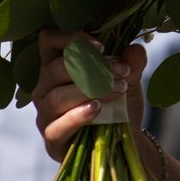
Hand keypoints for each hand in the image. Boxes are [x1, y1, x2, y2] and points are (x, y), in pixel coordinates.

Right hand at [33, 30, 146, 161]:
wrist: (124, 142)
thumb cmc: (117, 104)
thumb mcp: (128, 80)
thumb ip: (131, 63)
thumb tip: (134, 49)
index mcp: (57, 64)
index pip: (48, 40)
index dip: (71, 38)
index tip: (102, 46)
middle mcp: (45, 87)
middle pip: (55, 68)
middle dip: (92, 67)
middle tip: (122, 71)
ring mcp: (45, 114)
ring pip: (57, 97)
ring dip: (90, 90)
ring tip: (118, 90)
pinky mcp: (52, 139)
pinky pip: (57, 127)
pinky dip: (77, 116)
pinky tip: (96, 109)